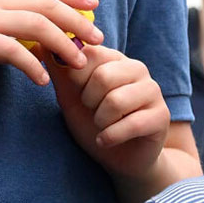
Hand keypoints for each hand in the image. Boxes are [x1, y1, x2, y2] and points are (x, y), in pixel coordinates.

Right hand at [0, 0, 102, 85]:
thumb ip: (11, 32)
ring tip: (78, 63)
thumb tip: (44, 43)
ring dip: (62, 43)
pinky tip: (43, 80)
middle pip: (46, 3)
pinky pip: (9, 49)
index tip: (94, 6)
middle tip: (99, 39)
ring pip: (34, 24)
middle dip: (77, 21)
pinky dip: (31, 64)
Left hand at [51, 45, 170, 181]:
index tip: (79, 94)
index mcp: (114, 59)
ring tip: (102, 126)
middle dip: (89, 102)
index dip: (76, 79)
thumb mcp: (70, 97)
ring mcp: (153, 91)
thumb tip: (42, 43)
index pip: (90, 54)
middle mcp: (137, 69)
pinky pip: (131, 124)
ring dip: (100, 121)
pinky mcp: (161, 116)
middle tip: (93, 112)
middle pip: (103, 77)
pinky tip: (106, 140)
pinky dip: (110, 137)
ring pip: (116, 101)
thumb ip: (59, 71)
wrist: (118, 159)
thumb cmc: (93, 123)